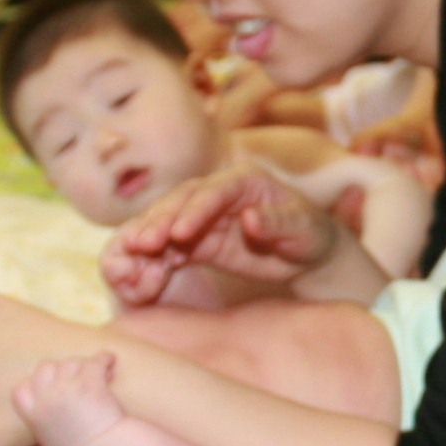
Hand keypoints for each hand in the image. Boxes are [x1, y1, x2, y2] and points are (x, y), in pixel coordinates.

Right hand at [103, 165, 338, 305]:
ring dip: (153, 234)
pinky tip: (143, 264)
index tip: (179, 232)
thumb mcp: (304, 230)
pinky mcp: (200, 238)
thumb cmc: (311, 234)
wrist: (308, 252)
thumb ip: (278, 223)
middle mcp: (221, 192)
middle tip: (144, 242)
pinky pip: (173, 243)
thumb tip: (249, 218)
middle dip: (163, 220)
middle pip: (184, 201)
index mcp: (245, 181)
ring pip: (172, 219)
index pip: (214, 192)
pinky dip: (158, 252)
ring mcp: (207, 215)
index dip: (195, 210)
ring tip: (135, 250)